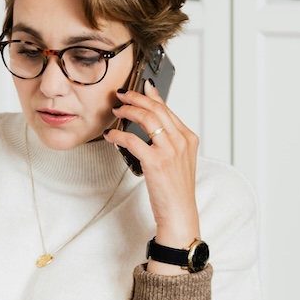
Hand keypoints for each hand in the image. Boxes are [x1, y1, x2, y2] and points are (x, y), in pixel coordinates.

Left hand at [105, 80, 200, 270]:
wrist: (180, 212)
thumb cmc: (176, 189)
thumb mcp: (179, 160)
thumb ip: (169, 141)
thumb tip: (150, 124)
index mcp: (188, 138)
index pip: (168, 109)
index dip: (152, 95)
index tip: (141, 86)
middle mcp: (181, 141)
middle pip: (156, 109)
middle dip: (136, 97)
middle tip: (122, 94)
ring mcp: (170, 150)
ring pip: (146, 118)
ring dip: (128, 110)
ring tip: (116, 110)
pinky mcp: (156, 162)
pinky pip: (132, 140)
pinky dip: (119, 134)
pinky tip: (111, 135)